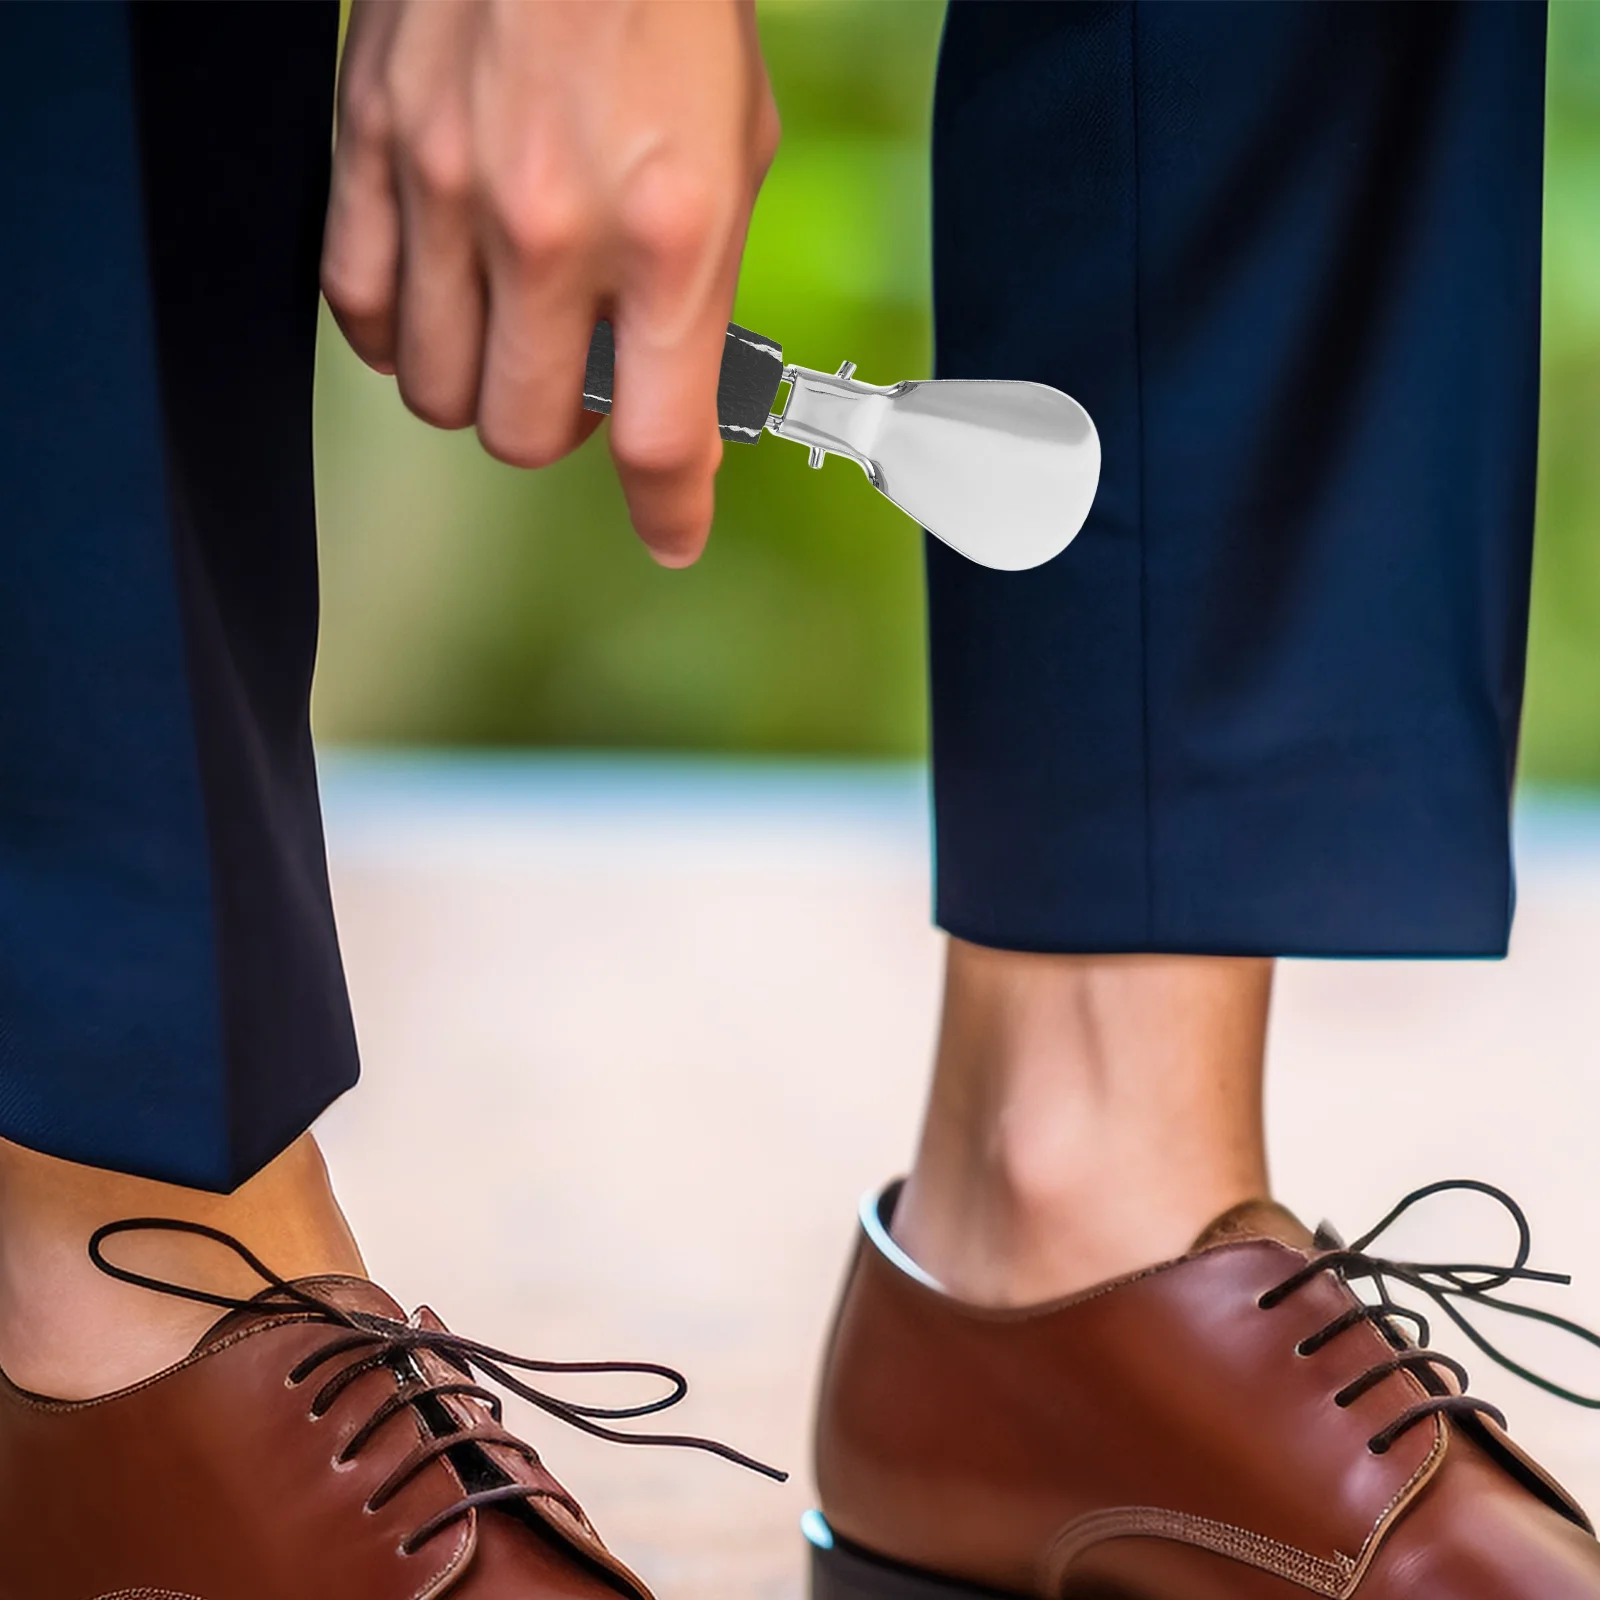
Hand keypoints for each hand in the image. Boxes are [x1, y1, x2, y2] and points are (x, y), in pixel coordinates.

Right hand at [321, 0, 779, 565]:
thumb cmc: (667, 6)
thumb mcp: (738, 153)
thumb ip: (703, 286)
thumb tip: (678, 388)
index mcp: (669, 231)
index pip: (656, 437)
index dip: (667, 510)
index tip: (671, 531)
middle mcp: (551, 226)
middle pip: (521, 434)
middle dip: (556, 432)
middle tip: (577, 383)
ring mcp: (445, 189)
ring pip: (434, 391)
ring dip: (478, 387)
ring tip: (508, 333)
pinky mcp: (369, 147)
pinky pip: (357, 310)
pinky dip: (398, 335)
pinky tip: (437, 300)